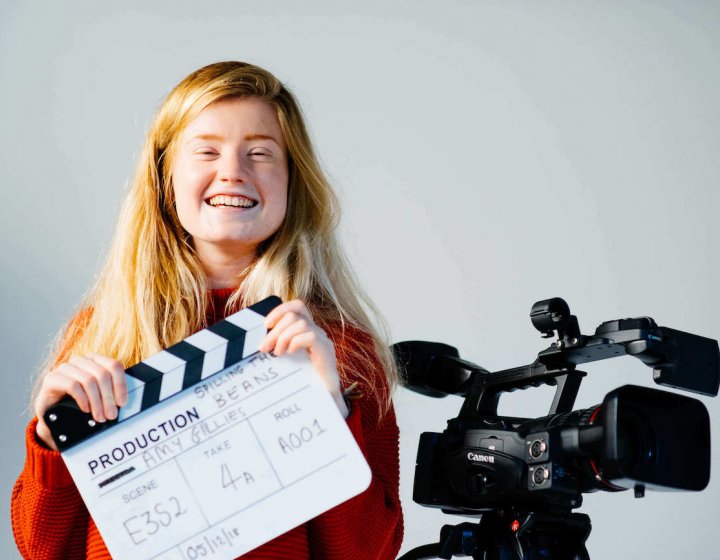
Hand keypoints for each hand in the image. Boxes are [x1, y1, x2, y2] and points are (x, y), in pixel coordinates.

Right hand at [34, 354, 127, 450]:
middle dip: (109, 398)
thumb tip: (125, 401)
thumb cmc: (79, 404)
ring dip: (97, 402)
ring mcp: (65, 368)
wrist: (53, 414)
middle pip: (102, 374)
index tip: (122, 403)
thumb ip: (111, 393)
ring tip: (100, 416)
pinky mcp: (51, 379)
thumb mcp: (98, 397)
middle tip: (111, 415)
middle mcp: (81, 361)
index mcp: (95, 360)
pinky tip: (85, 409)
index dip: (120, 384)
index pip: (114, 366)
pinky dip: (82, 399)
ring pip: (88, 380)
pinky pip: (72, 385)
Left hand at [259, 300, 348, 417]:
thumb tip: (258, 344)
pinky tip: (290, 354)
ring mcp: (323, 340)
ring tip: (277, 354)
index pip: (297, 306)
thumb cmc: (302, 381)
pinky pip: (310, 336)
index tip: (265, 325)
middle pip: (294, 315)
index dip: (280, 310)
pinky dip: (296, 342)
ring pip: (300, 323)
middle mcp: (316, 331)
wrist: (322, 400)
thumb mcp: (286, 360)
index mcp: (306, 330)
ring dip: (283, 337)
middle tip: (264, 348)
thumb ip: (277, 347)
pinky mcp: (326, 351)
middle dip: (275, 330)